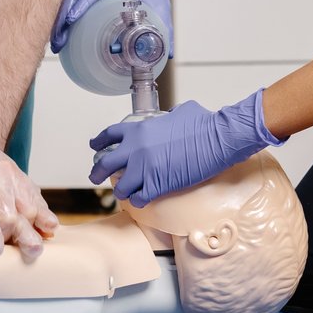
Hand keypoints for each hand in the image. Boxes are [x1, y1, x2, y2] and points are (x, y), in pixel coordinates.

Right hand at [51, 0, 184, 55]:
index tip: (70, 23)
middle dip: (61, 21)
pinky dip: (64, 16)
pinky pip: (72, 1)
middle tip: (58, 44)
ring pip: (67, 1)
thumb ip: (165, 28)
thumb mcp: (161, 5)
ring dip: (59, 20)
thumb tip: (168, 55)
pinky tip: (62, 33)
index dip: (77, 7)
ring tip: (56, 44)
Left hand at [87, 90, 282, 206]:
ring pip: (120, 186)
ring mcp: (145, 168)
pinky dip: (138, 201)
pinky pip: (138, 198)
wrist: (217, 139)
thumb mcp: (180, 111)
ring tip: (125, 193)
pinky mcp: (157, 185)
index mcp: (139, 129)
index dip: (99, 142)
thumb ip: (167, 116)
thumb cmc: (204, 123)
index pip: (109, 135)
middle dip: (97, 173)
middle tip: (95, 178)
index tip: (94, 147)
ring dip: (121, 190)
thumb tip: (170, 117)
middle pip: (105, 164)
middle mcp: (136, 149)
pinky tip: (141, 200)